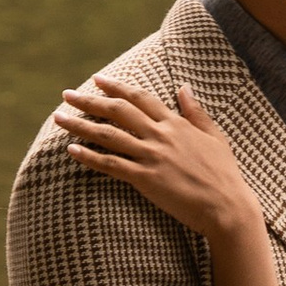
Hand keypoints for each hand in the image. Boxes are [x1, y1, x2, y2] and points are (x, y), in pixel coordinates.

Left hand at [53, 78, 265, 247]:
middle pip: (117, 111)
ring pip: (108, 135)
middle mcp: (160, 135)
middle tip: (67, 94)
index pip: (139, 97)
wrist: (226, 205)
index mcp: (175, 123)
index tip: (98, 79)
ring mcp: (151, 157)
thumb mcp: (213, 136)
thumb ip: (195, 111)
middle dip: (89, 100)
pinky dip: (89, 157)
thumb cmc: (223, 173)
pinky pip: (111, 165)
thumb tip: (183, 87)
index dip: (116, 87)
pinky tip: (71, 150)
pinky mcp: (145, 179)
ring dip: (80, 125)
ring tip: (59, 118)